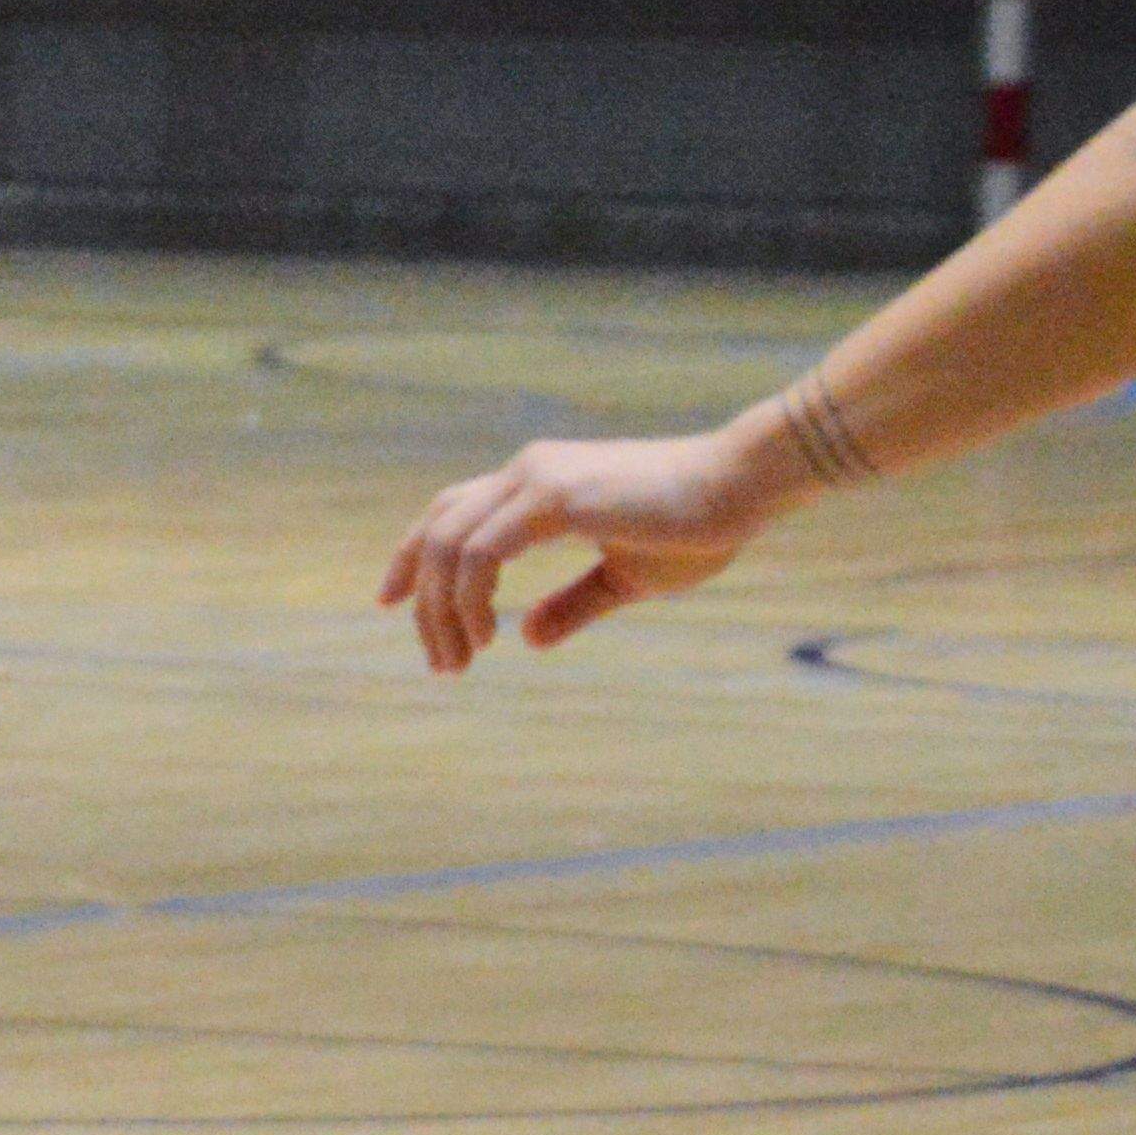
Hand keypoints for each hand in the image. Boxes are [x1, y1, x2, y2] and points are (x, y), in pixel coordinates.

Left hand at [381, 424, 794, 673]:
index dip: (413, 557)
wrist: (744, 485)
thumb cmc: (698, 527)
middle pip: (437, 529)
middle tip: (436, 660)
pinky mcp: (552, 495)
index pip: (451, 513)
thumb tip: (529, 639)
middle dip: (422, 598)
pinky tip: (487, 637)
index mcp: (538, 483)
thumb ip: (573, 605)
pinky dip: (470, 598)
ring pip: (450, 546)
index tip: (391, 603)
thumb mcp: (625, 578)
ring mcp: (535, 478)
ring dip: (442, 611)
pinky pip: (480, 553)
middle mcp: (526, 472)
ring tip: (458, 662)